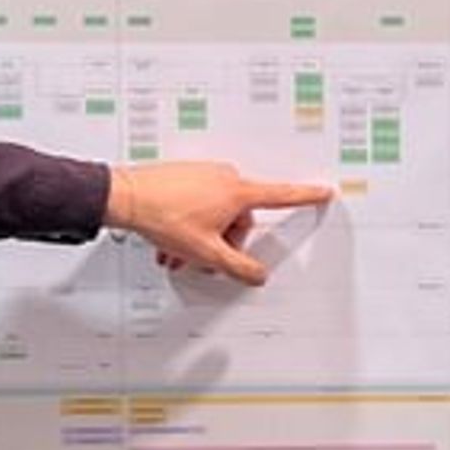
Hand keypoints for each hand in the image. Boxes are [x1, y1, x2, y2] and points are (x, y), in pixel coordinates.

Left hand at [107, 160, 335, 283]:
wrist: (126, 197)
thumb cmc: (164, 217)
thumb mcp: (206, 252)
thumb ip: (238, 267)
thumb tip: (257, 275)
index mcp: (237, 193)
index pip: (281, 196)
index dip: (305, 197)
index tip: (324, 192)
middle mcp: (224, 178)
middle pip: (239, 218)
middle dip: (223, 241)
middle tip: (203, 258)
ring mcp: (203, 174)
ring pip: (216, 214)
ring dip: (202, 237)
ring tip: (179, 253)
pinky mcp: (185, 175)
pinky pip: (199, 203)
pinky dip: (190, 224)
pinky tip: (172, 240)